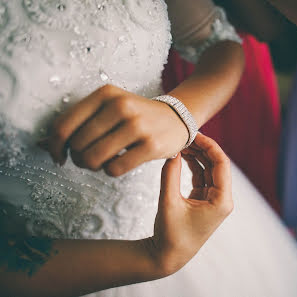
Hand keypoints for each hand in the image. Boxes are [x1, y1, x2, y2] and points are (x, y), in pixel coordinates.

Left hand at [44, 84, 188, 175]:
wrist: (176, 117)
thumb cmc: (136, 115)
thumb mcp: (109, 106)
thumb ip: (80, 121)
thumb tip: (44, 145)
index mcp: (106, 94)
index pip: (64, 124)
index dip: (54, 145)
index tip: (58, 156)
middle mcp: (121, 106)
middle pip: (78, 145)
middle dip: (77, 158)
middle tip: (87, 159)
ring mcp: (137, 126)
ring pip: (94, 159)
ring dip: (92, 166)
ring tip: (101, 162)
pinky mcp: (151, 146)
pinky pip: (115, 169)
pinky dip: (111, 171)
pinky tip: (118, 163)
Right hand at [145, 133, 232, 275]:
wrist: (168, 256)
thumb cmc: (170, 234)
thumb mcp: (168, 202)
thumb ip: (170, 174)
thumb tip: (172, 151)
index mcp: (222, 201)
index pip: (221, 164)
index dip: (209, 146)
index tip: (194, 133)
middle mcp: (222, 199)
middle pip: (216, 165)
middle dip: (202, 148)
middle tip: (185, 135)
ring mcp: (214, 199)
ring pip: (208, 170)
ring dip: (197, 156)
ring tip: (182, 143)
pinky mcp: (205, 200)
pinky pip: (201, 177)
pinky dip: (193, 166)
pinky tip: (182, 155)